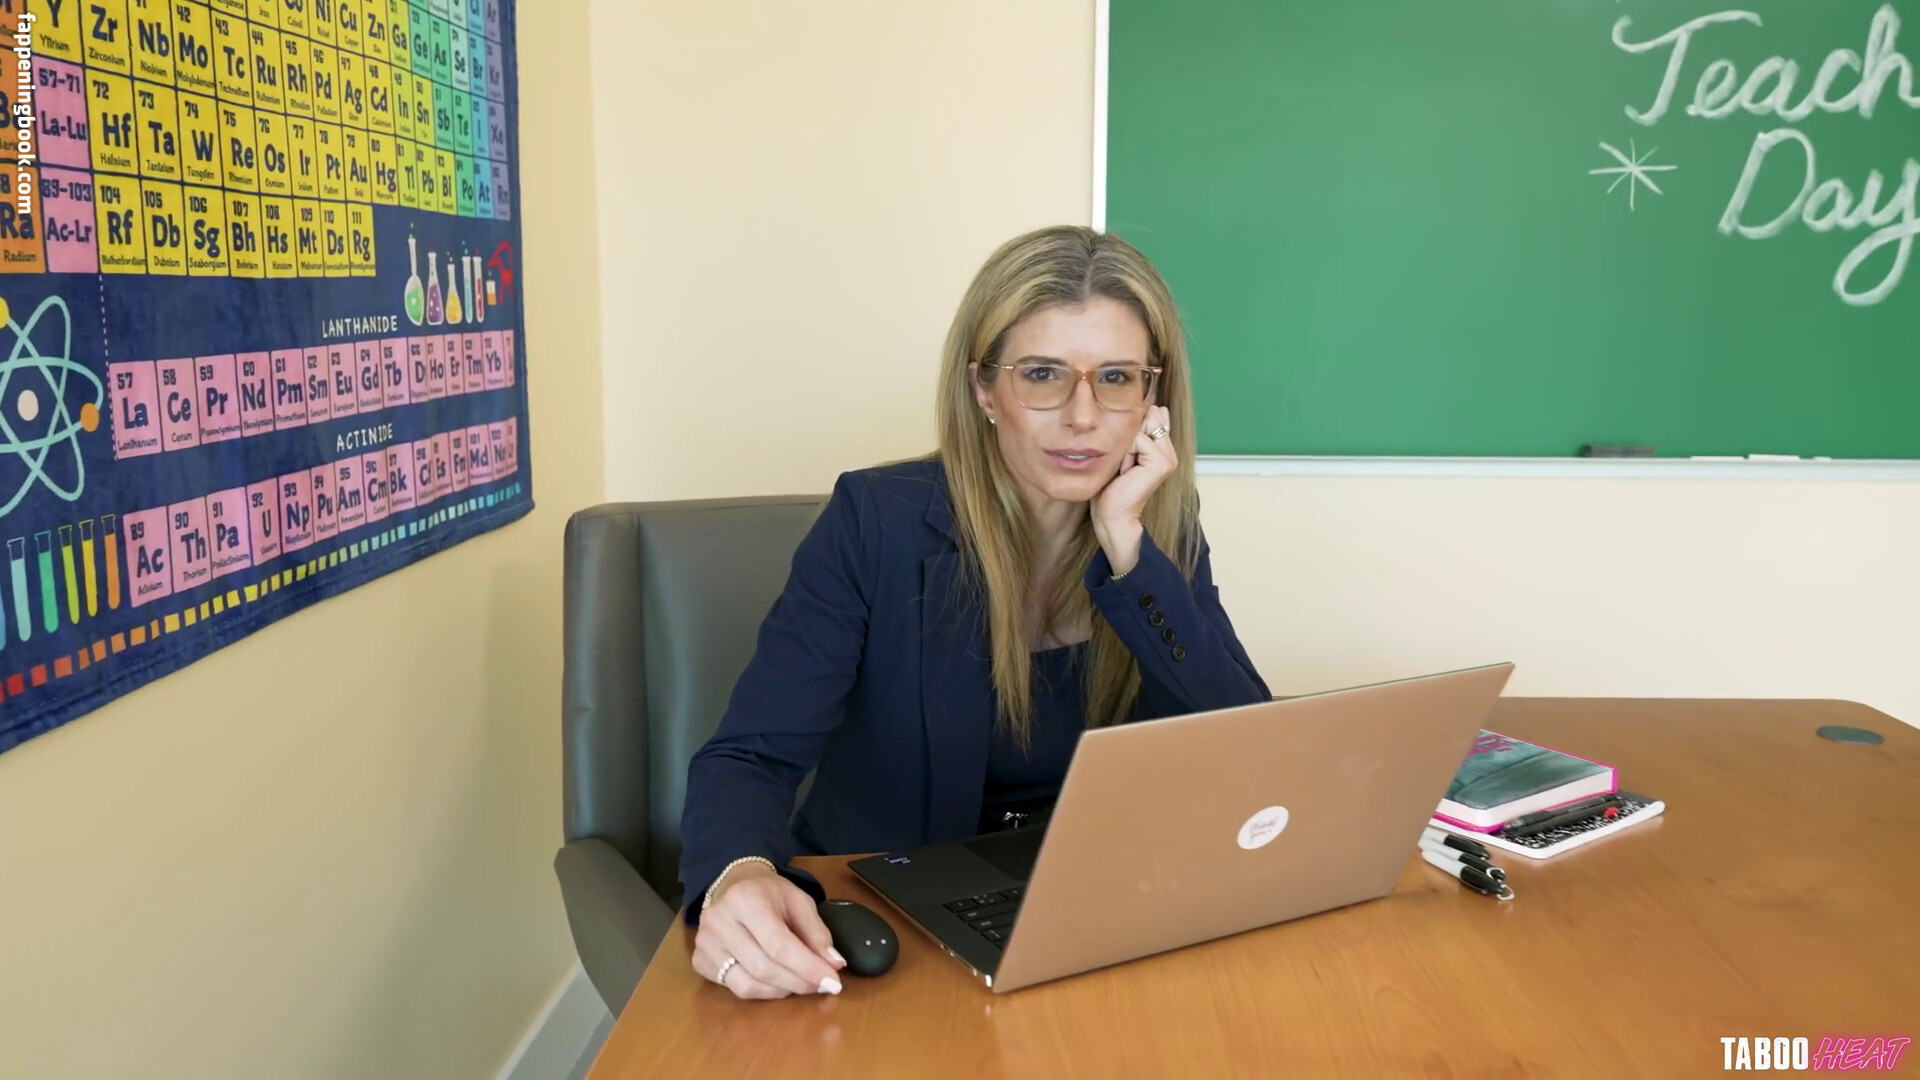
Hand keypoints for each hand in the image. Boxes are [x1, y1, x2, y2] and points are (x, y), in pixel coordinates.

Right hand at [693, 864, 846, 999]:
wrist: (733, 884)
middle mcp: (719, 922)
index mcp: (745, 900)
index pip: (779, 945)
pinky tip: (776, 982)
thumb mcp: (799, 901)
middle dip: (799, 982)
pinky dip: (762, 992)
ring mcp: (705, 944)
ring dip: (782, 991)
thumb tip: (834, 965)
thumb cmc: (768, 893)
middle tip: (822, 985)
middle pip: (764, 968)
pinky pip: (734, 988)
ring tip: (801, 984)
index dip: (808, 968)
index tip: (833, 982)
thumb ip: (817, 932)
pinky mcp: (699, 961)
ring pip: (747, 985)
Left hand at [1091, 405, 1175, 575]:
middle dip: (1129, 434)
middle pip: (1149, 416)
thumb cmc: (1111, 486)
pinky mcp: (1162, 462)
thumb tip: (1151, 405)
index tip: (1125, 454)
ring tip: (1124, 467)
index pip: (1153, 414)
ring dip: (1126, 445)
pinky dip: (1126, 454)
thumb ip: (1136, 431)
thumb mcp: (1122, 451)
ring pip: (1143, 426)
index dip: (1133, 427)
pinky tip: (1126, 472)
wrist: (1111, 514)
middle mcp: (1169, 450)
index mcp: (1163, 446)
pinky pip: (1138, 439)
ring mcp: (1169, 457)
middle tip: (1124, 462)